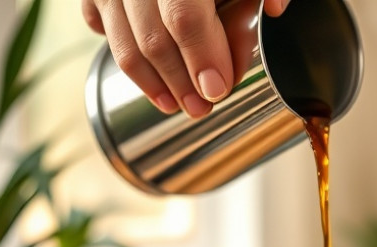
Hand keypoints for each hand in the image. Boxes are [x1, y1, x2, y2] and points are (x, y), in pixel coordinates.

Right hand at [82, 0, 290, 117]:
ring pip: (122, 40)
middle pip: (152, 37)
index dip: (203, 57)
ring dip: (152, 81)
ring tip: (177, 104)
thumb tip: (278, 8)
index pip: (184, 16)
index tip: (219, 88)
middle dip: (180, 81)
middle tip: (203, 107)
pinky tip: (150, 79)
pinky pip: (99, 23)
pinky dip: (123, 54)